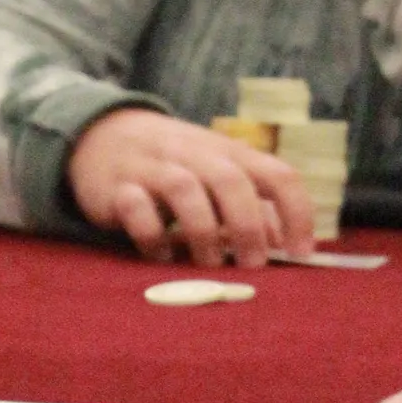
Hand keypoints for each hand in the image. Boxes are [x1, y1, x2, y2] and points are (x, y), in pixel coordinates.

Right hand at [67, 107, 314, 267]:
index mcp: (229, 152)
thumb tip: (281, 243)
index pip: (277, 174)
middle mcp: (194, 153)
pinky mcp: (115, 186)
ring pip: (184, 189)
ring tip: (209, 264)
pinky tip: (160, 255)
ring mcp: (152, 166)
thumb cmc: (174, 165)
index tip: (301, 254)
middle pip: (231, 181)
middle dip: (248, 227)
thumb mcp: (215, 175)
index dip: (297, 213)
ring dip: (204, 233)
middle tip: (253, 267)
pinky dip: (152, 237)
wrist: (100, 135)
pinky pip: (135, 209)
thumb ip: (250, 207)